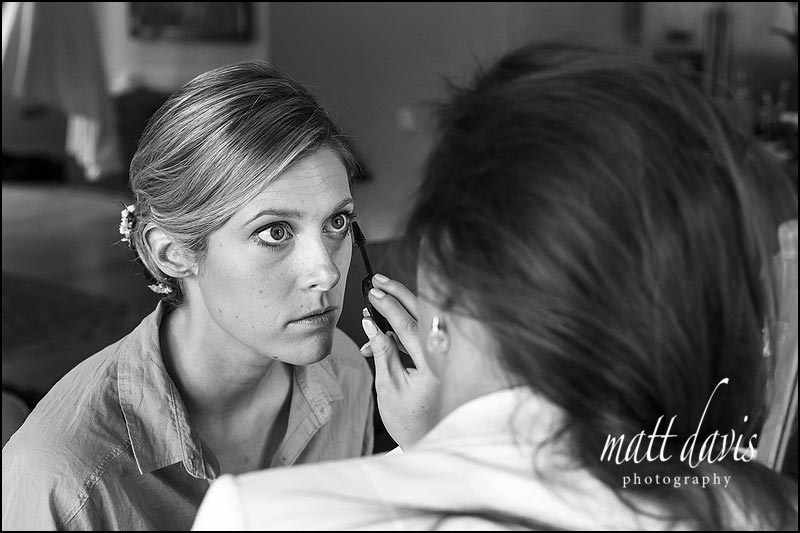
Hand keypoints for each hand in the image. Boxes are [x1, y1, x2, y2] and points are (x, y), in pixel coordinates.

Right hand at [360, 274, 439, 448]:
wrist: (428, 440)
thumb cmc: (408, 420)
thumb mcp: (388, 386)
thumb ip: (382, 352)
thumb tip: (371, 325)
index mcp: (433, 366)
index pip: (409, 326)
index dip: (389, 306)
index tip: (373, 293)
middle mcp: (445, 357)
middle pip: (422, 313)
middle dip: (399, 293)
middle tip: (378, 279)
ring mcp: (446, 356)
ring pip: (422, 321)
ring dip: (399, 309)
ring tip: (377, 299)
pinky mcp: (442, 357)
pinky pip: (422, 334)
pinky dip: (403, 330)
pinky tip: (381, 335)